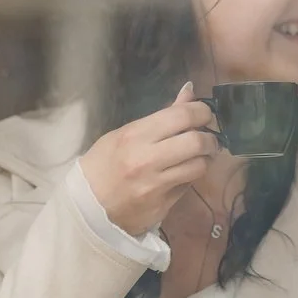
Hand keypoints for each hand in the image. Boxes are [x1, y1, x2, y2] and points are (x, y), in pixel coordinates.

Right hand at [78, 83, 218, 234]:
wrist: (87, 206)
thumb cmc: (103, 163)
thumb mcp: (125, 133)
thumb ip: (161, 116)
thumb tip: (189, 92)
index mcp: (136, 135)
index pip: (182, 116)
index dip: (202, 111)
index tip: (205, 114)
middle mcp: (148, 159)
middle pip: (197, 142)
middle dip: (210, 138)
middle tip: (209, 138)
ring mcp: (157, 184)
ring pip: (199, 166)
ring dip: (205, 159)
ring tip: (200, 156)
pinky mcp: (163, 204)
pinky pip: (189, 185)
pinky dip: (192, 176)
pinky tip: (185, 172)